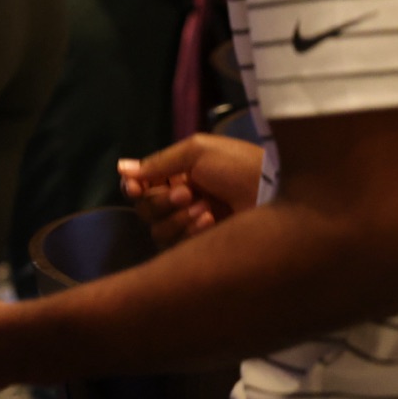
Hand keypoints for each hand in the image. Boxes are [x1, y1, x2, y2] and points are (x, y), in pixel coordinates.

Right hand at [118, 133, 263, 246]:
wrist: (275, 193)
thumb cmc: (238, 166)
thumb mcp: (197, 152)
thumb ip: (158, 162)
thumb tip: (122, 168)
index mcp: (178, 175)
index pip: (141, 185)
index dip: (135, 188)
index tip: (137, 188)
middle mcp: (181, 200)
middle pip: (145, 209)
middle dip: (162, 201)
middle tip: (187, 193)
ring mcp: (192, 225)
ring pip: (158, 230)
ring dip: (178, 218)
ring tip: (205, 209)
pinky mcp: (203, 246)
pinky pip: (177, 247)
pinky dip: (190, 232)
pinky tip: (211, 222)